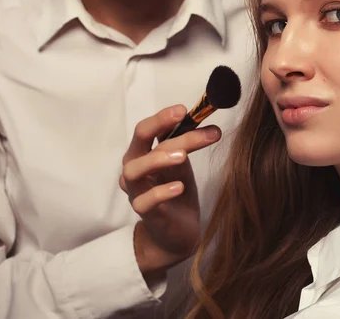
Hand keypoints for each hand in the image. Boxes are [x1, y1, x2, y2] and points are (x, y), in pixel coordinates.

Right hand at [120, 105, 220, 272]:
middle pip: (138, 142)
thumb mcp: (183, 162)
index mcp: (143, 153)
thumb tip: (205, 116)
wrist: (179, 230)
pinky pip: (144, 202)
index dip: (162, 117)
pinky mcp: (144, 214)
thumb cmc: (177, 189)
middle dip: (159, 126)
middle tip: (183, 117)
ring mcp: (136, 191)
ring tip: (183, 156)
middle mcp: (134, 169)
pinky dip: (161, 192)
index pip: (146, 129)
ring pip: (134, 171)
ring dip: (158, 159)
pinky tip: (180, 187)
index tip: (184, 109)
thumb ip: (186, 142)